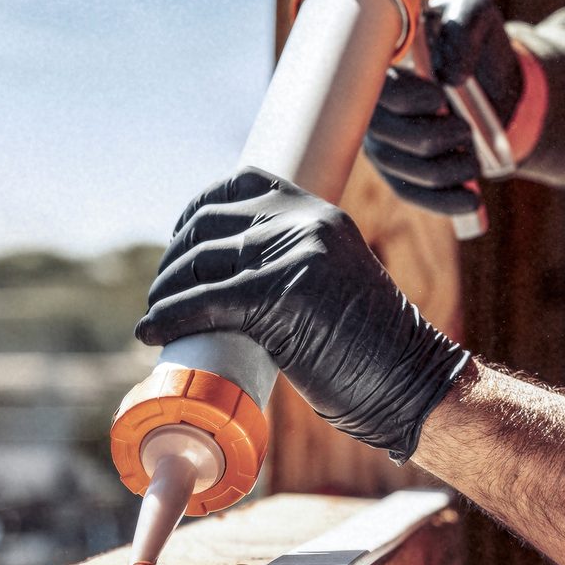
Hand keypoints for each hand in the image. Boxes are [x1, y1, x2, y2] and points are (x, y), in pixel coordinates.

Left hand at [134, 168, 467, 461]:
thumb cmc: (370, 349)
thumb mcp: (333, 280)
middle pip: (210, 221)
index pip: (242, 182)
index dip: (199, 210)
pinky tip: (153, 333)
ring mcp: (296, 254)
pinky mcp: (282, 295)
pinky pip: (205, 300)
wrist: (412, 382)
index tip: (182, 244)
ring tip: (155, 316)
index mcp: (320, 212)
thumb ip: (292, 261)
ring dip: (164, 291)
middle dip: (174, 257)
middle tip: (163, 293)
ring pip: (201, 262)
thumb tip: (220, 274)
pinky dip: (169, 317)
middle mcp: (308, 221)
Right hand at [364, 0, 524, 215]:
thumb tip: (449, 76)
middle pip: (391, 137)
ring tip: (474, 158)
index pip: (375, 90)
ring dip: (450, 168)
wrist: (498, 82)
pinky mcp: (403, 174)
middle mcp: (373, 109)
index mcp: (382, 67)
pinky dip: (446, 201)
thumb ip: (462, 28)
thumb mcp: (477, 17)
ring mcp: (384, 145)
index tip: (441, 97)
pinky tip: (474, 199)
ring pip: (409, 169)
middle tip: (466, 129)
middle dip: (437, 137)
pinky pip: (415, 195)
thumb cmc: (477, 44)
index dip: (406, 98)